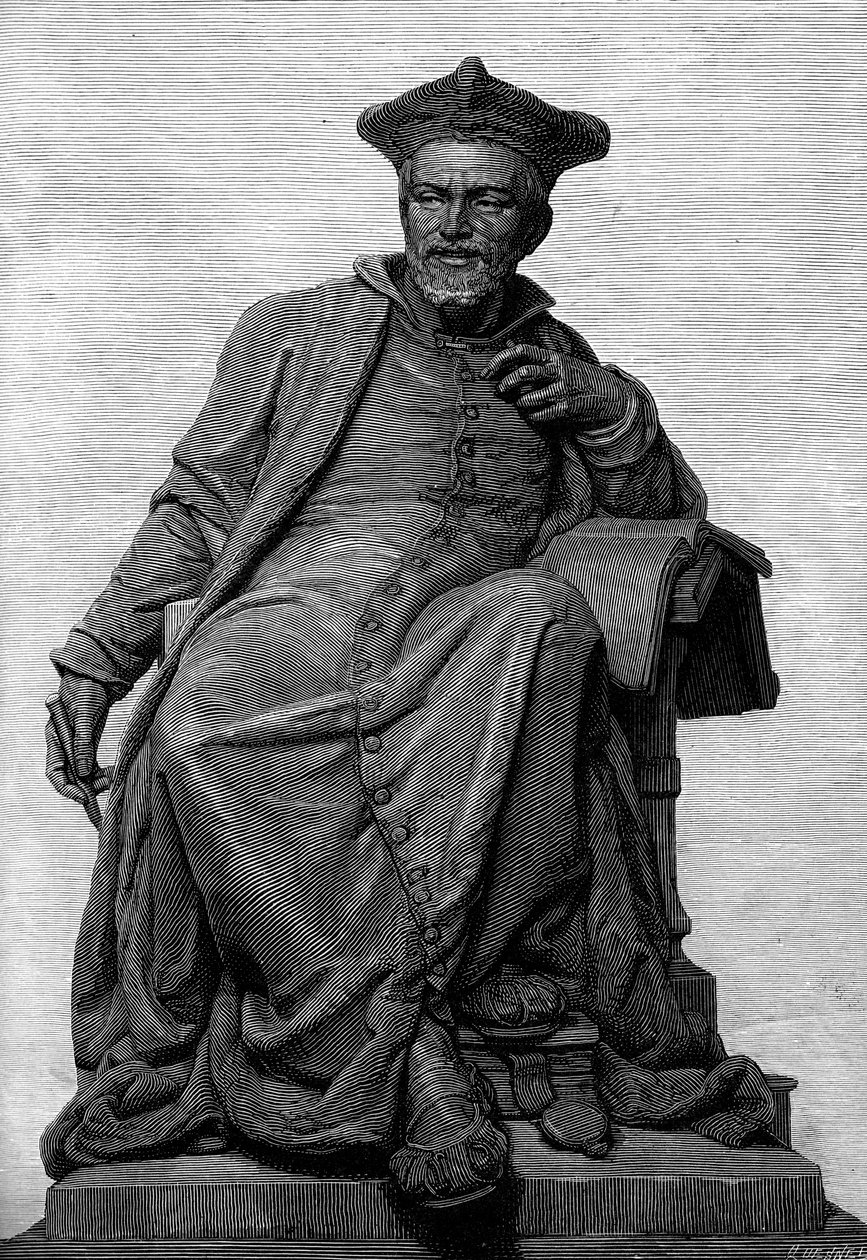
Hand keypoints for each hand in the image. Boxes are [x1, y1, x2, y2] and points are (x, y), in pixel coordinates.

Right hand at [45, 674, 112, 819]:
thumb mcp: (84, 716)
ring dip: (96, 781)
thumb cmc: (86, 690)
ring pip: (82, 773)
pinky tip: (114, 773)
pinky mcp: (88, 743)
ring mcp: (76, 745)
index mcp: (55, 738)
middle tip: (103, 793)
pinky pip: (92, 766)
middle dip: (84, 788)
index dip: (66, 787)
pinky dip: (102, 773)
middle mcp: (64, 745)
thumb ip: (82, 743)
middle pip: (69, 776)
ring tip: (112, 780)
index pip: (54, 771)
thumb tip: (82, 773)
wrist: (96, 675)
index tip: (83, 797)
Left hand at [482, 343, 634, 432]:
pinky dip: (531, 416)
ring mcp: (562, 389)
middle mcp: (557, 370)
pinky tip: (532, 415)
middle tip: (499, 391)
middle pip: (523, 374)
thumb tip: (507, 345)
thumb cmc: (579, 378)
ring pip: (528, 397)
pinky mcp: (566, 408)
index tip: (487, 371)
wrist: (609, 395)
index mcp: (553, 357)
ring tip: (520, 404)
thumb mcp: (560, 362)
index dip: (500, 360)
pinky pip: (539, 414)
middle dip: (505, 384)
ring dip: (518, 403)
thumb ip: (536, 358)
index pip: (521, 351)